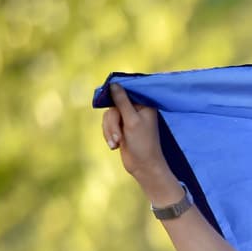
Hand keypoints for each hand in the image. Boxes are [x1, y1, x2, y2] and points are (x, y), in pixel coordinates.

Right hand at [101, 83, 180, 202]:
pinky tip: (115, 146)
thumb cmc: (142, 144)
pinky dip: (108, 134)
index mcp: (144, 105)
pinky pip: (107, 124)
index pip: (126, 91)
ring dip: (109, 130)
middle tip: (118, 137)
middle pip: (113, 105)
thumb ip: (122, 101)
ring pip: (108, 115)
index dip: (116, 96)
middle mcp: (137, 109)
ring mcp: (128, 119)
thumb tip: (114, 84)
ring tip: (116, 143)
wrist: (143, 167)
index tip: (110, 105)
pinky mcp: (121, 128)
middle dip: (112, 122)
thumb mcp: (131, 120)